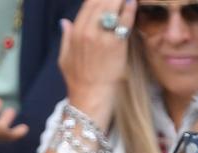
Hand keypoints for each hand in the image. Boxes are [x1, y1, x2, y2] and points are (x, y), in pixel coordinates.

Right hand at [58, 0, 136, 124]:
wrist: (91, 99)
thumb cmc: (79, 82)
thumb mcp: (65, 59)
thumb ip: (66, 38)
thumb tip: (64, 22)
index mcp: (75, 33)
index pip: (89, 3)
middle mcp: (87, 31)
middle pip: (102, 1)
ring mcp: (102, 37)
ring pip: (113, 6)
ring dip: (121, 0)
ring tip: (127, 0)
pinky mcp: (117, 44)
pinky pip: (125, 20)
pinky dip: (130, 9)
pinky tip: (133, 5)